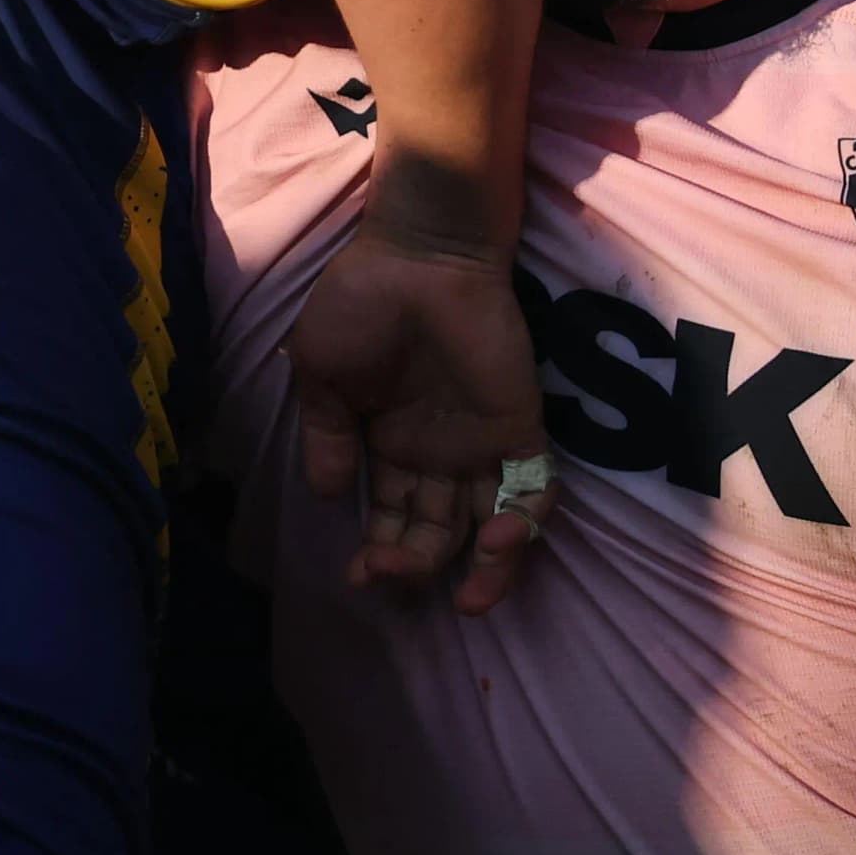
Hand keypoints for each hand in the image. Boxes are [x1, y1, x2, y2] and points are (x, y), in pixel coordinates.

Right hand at [284, 173, 549, 613]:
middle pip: (437, 533)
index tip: (359, 574)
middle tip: (391, 577)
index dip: (379, 554)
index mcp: (390, 446)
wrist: (417, 254)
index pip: (390, 520)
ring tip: (467, 600)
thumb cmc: (361, 302)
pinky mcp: (518, 426)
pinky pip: (533, 488)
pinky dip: (523, 525)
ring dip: (484, 571)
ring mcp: (481, 443)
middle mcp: (438, 455)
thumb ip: (327, 436)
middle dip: (415, 566)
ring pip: (493, 527)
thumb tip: (329, 495)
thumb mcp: (321, 373)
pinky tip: (497, 542)